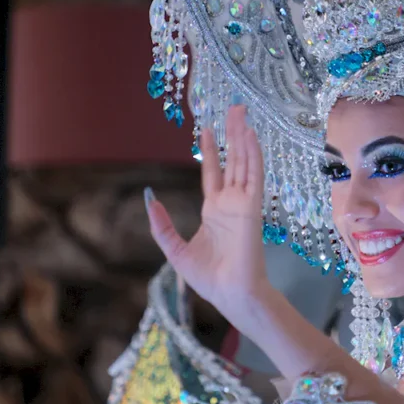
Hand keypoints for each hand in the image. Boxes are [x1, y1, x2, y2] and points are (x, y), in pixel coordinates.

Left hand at [145, 105, 271, 319]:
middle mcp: (230, 202)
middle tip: (233, 109)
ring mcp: (243, 203)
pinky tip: (251, 136)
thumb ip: (162, 226)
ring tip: (241, 112)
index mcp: (214, 211)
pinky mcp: (252, 207)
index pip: (213, 173)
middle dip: (232, 135)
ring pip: (244, 162)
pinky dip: (253, 155)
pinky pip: (254, 176)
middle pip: (232, 161)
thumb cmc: (208, 278)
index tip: (207, 131)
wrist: (231, 294)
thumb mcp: (175, 250)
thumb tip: (149, 199)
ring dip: (244, 137)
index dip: (211, 152)